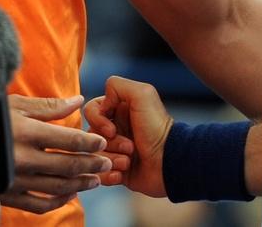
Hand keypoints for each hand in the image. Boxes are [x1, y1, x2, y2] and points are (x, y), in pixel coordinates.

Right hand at [0, 94, 131, 215]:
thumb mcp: (17, 105)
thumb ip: (49, 106)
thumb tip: (79, 100)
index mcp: (27, 132)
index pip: (68, 140)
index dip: (89, 143)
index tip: (103, 142)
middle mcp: (23, 159)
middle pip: (67, 165)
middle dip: (91, 165)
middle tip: (107, 163)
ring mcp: (16, 180)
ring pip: (57, 186)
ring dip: (80, 184)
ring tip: (95, 180)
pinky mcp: (8, 195)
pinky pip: (38, 204)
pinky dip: (57, 202)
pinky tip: (69, 195)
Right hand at [84, 76, 172, 197]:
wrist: (170, 162)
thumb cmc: (157, 128)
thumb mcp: (142, 94)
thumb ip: (117, 86)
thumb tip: (102, 102)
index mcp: (119, 109)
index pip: (92, 110)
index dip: (98, 120)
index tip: (112, 129)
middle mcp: (115, 128)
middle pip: (91, 135)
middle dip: (110, 144)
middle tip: (130, 147)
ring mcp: (115, 150)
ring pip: (94, 155)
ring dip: (112, 159)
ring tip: (129, 161)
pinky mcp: (117, 170)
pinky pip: (100, 174)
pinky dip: (110, 174)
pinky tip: (123, 173)